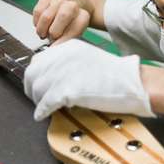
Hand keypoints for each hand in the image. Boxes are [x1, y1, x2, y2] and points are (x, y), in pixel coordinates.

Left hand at [24, 39, 154, 120]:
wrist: (131, 82)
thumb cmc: (117, 74)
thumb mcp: (89, 58)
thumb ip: (70, 64)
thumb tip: (54, 77)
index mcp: (68, 48)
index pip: (39, 60)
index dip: (35, 74)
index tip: (36, 84)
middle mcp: (62, 57)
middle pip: (33, 73)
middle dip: (31, 88)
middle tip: (35, 98)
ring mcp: (63, 73)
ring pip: (37, 88)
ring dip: (37, 100)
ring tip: (42, 108)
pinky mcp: (66, 90)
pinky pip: (45, 103)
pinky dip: (42, 111)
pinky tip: (42, 115)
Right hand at [32, 0, 89, 44]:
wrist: (69, 10)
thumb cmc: (70, 26)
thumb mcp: (73, 35)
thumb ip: (67, 42)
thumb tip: (54, 50)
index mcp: (83, 16)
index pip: (76, 28)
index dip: (64, 39)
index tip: (56, 47)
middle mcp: (73, 6)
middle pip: (62, 17)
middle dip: (53, 32)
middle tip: (51, 38)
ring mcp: (60, 0)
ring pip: (46, 16)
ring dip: (42, 29)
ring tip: (45, 34)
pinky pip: (37, 11)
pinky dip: (36, 22)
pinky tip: (41, 25)